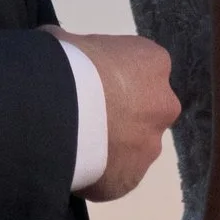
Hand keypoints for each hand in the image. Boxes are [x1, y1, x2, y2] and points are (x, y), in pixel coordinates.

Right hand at [56, 30, 178, 198]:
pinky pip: (116, 175)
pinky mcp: (131, 179)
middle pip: (147, 110)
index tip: (90, 81)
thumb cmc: (65, 63)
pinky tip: (74, 163)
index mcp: (152, 63)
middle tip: (87, 115)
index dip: (115, 75)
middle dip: (122, 114)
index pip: (143, 68)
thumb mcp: (66, 40)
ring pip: (134, 146)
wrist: (55, 111)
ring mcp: (150, 146)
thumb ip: (77, 50)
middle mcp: (163, 105)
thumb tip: (63, 56)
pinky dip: (99, 172)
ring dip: (112, 146)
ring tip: (75, 143)